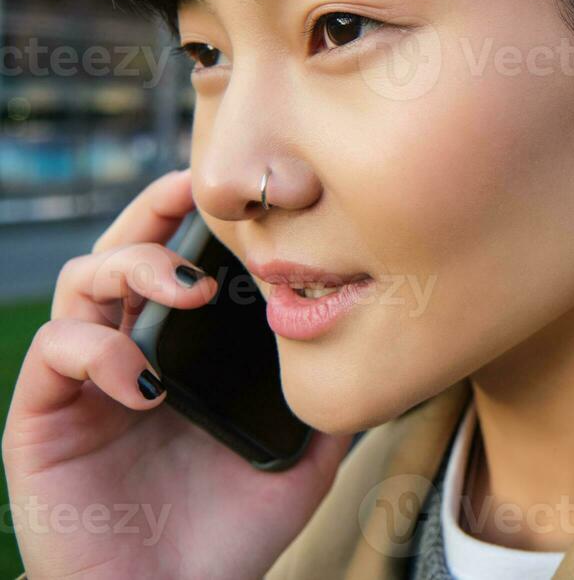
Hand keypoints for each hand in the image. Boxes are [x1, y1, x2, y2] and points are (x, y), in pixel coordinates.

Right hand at [2, 169, 353, 578]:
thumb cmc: (229, 539)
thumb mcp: (301, 462)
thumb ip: (326, 404)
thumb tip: (376, 353)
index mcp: (176, 355)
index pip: (175, 262)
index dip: (194, 218)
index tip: (242, 190)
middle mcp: (123, 357)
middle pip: (121, 251)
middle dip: (155, 213)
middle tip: (198, 195)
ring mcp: (80, 387)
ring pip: (80, 283)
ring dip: (133, 266)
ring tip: (189, 287)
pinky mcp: (41, 424)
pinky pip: (53, 354)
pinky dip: (97, 349)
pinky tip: (146, 382)